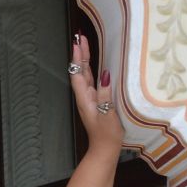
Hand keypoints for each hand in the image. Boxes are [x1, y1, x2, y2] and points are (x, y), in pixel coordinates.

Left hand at [68, 31, 124, 158]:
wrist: (105, 150)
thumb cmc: (107, 134)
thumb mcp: (108, 114)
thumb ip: (106, 95)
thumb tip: (106, 74)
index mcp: (85, 98)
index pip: (79, 73)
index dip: (78, 58)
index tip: (78, 42)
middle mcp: (86, 96)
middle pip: (81, 71)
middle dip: (81, 54)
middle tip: (81, 37)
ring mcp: (91, 99)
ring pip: (87, 75)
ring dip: (86, 60)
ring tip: (86, 45)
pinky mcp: (98, 102)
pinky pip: (93, 82)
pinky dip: (93, 70)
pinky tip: (97, 65)